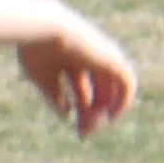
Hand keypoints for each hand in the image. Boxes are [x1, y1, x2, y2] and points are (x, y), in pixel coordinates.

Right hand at [16, 16, 138, 138]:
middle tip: (83, 134)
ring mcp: (103, 56)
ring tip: (92, 128)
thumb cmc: (36, 50)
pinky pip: (127, 85)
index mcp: (72, 59)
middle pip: (98, 93)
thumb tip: (67, 116)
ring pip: (112, 91)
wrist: (45, 28)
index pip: (83, 90)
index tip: (74, 128)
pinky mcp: (113, 58)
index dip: (80, 111)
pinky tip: (108, 118)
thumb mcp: (43, 78)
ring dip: (105, 113)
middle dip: (91, 115)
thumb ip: (55, 96)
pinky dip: (121, 103)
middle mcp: (90, 57)